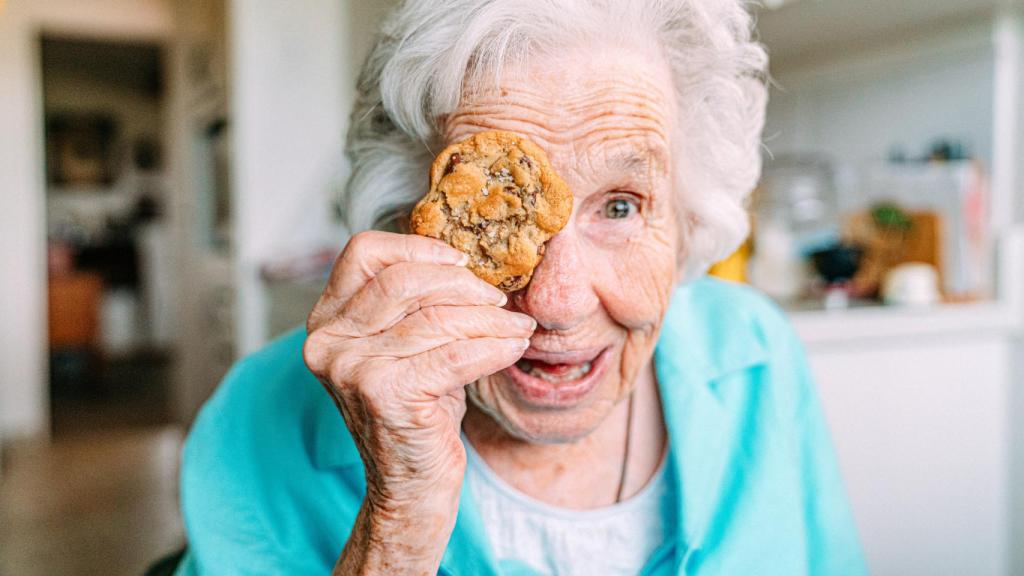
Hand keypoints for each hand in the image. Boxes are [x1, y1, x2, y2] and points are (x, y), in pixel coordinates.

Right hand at [303, 231, 533, 572]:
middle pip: (405, 280)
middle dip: (463, 285)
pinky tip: (515, 348)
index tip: (461, 262)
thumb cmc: (417, 410)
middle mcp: (328, 340)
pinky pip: (455, 354)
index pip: (363, 252)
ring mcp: (350, 367)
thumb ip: (415, 303)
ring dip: (490, 320)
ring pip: (436, 318)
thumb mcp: (406, 346)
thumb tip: (467, 259)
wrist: (411, 486)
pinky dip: (494, 347)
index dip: (416, 247)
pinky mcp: (383, 393)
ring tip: (518, 326)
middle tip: (499, 301)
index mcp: (326, 320)